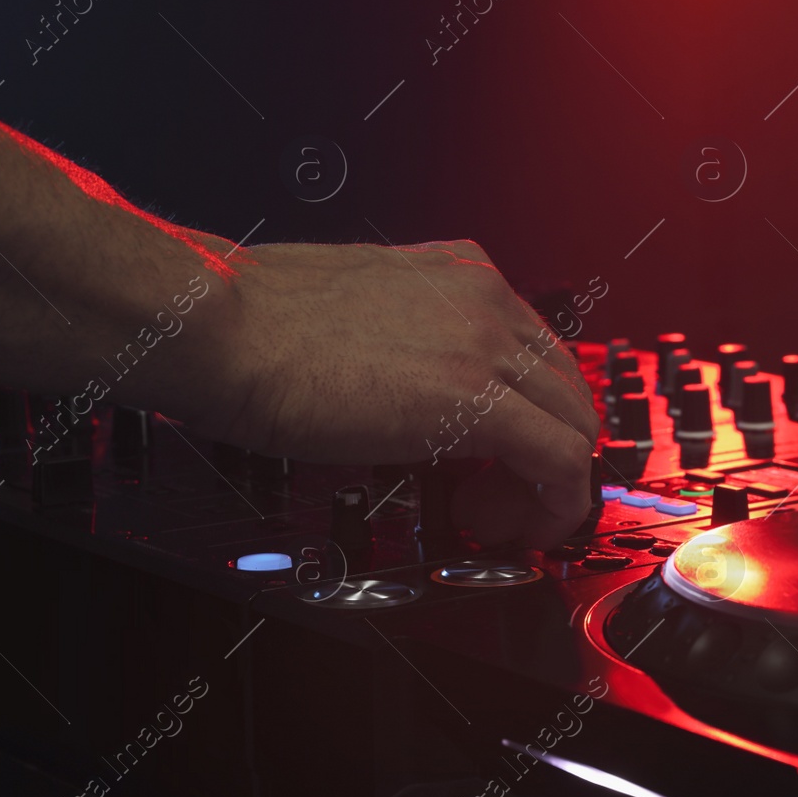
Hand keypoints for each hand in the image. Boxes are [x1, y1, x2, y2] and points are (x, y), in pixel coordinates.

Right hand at [204, 239, 598, 546]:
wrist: (223, 326)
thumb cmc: (256, 320)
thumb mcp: (356, 308)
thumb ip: (404, 336)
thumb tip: (409, 385)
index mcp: (459, 273)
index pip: (536, 349)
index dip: (528, 412)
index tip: (501, 452)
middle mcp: (486, 299)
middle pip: (568, 386)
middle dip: (547, 450)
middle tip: (499, 493)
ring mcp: (486, 344)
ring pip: (575, 422)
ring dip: (549, 482)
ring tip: (494, 513)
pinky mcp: (476, 398)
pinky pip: (560, 458)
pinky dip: (554, 502)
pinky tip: (512, 523)